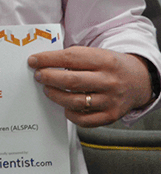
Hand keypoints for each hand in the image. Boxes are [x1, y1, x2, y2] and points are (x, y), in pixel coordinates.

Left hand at [29, 46, 153, 126]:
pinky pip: (85, 120)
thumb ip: (74, 57)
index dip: (48, 60)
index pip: (70, 58)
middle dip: (49, 78)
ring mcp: (110, 100)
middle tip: (39, 76)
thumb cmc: (111, 66)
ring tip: (48, 90)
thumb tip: (43, 62)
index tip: (33, 61)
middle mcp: (109, 81)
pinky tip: (65, 106)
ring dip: (56, 96)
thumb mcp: (98, 54)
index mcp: (104, 61)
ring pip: (75, 101)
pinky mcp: (111, 115)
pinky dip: (70, 114)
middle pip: (71, 81)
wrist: (139, 81)